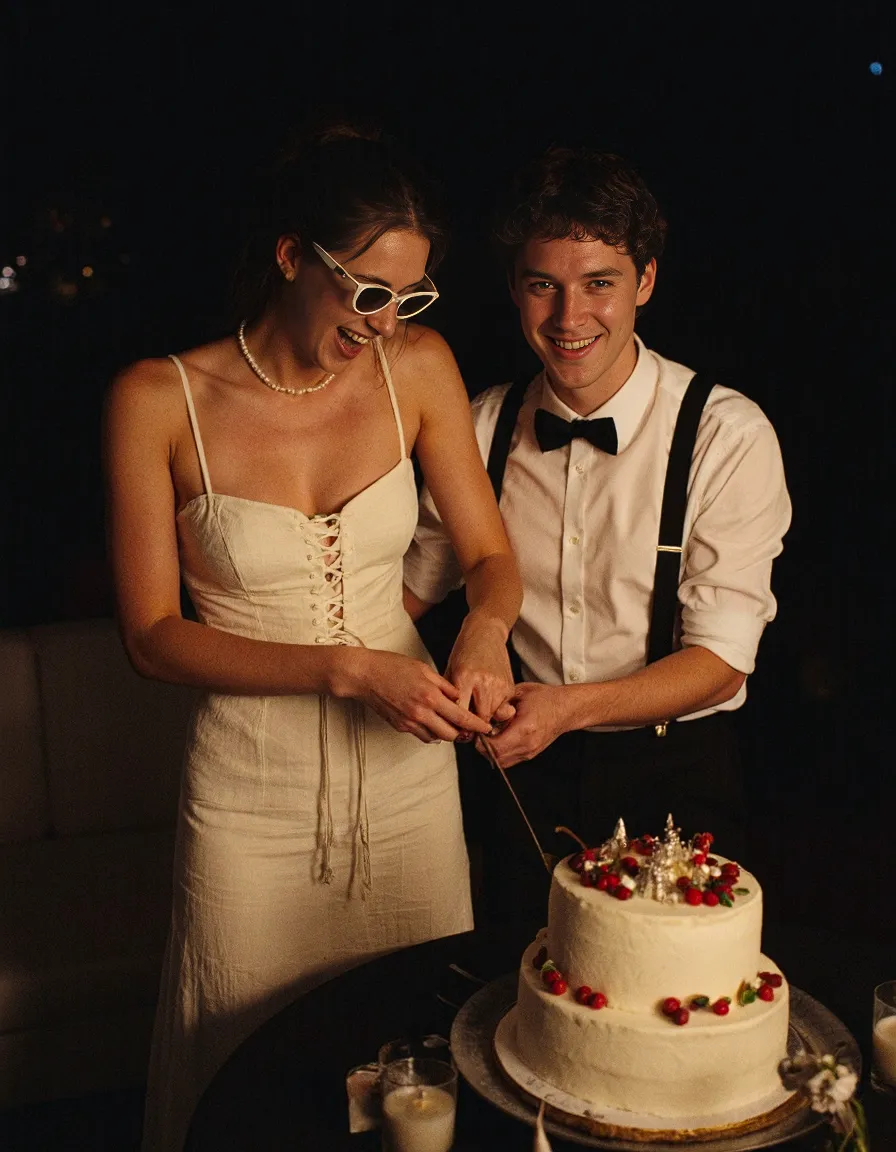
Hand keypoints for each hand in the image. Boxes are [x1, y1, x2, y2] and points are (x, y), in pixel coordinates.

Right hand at [344, 648, 495, 743]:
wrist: (364, 675)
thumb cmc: (393, 666)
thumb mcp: (424, 669)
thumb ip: (444, 686)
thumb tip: (460, 697)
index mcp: (430, 696)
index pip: (461, 717)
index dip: (477, 725)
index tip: (486, 728)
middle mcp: (421, 713)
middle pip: (451, 734)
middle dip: (462, 732)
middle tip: (468, 726)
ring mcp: (409, 722)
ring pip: (437, 738)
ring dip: (446, 732)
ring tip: (449, 721)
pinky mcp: (400, 726)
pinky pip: (422, 735)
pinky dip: (431, 731)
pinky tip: (432, 720)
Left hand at [445, 610, 515, 729]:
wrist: (486, 633)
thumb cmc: (464, 651)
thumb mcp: (450, 671)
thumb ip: (450, 696)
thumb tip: (449, 720)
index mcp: (464, 678)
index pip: (461, 713)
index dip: (457, 726)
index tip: (455, 731)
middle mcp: (483, 682)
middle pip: (479, 719)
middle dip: (472, 726)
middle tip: (465, 726)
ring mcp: (499, 684)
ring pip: (492, 716)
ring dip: (484, 718)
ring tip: (476, 712)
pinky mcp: (509, 686)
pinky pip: (502, 708)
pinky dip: (495, 710)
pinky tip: (486, 701)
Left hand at [477, 682, 572, 767]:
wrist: (566, 709)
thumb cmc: (545, 698)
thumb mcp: (519, 692)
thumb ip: (500, 701)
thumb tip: (482, 708)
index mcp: (525, 728)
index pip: (494, 746)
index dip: (480, 740)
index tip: (478, 729)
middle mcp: (528, 744)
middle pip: (495, 757)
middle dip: (483, 746)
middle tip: (480, 732)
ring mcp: (530, 752)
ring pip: (501, 761)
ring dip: (490, 751)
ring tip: (489, 735)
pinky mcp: (530, 754)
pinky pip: (509, 760)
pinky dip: (500, 753)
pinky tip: (499, 739)